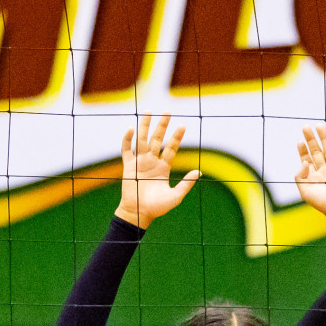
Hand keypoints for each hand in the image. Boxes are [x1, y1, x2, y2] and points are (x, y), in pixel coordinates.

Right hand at [116, 114, 200, 228]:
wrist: (140, 214)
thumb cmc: (158, 208)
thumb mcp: (176, 196)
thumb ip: (186, 183)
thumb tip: (199, 171)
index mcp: (163, 168)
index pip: (171, 148)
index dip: (176, 138)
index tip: (182, 126)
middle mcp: (152, 162)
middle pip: (157, 139)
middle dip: (162, 125)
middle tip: (167, 111)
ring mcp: (140, 162)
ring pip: (142, 140)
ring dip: (145, 126)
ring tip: (149, 112)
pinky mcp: (128, 166)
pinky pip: (127, 150)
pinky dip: (127, 140)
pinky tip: (131, 129)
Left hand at [294, 126, 325, 225]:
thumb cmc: (322, 204)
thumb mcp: (305, 192)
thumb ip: (300, 177)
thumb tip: (304, 162)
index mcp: (314, 176)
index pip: (307, 159)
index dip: (303, 150)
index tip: (300, 141)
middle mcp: (325, 171)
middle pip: (317, 151)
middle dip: (311, 139)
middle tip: (306, 127)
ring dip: (325, 139)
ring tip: (320, 126)